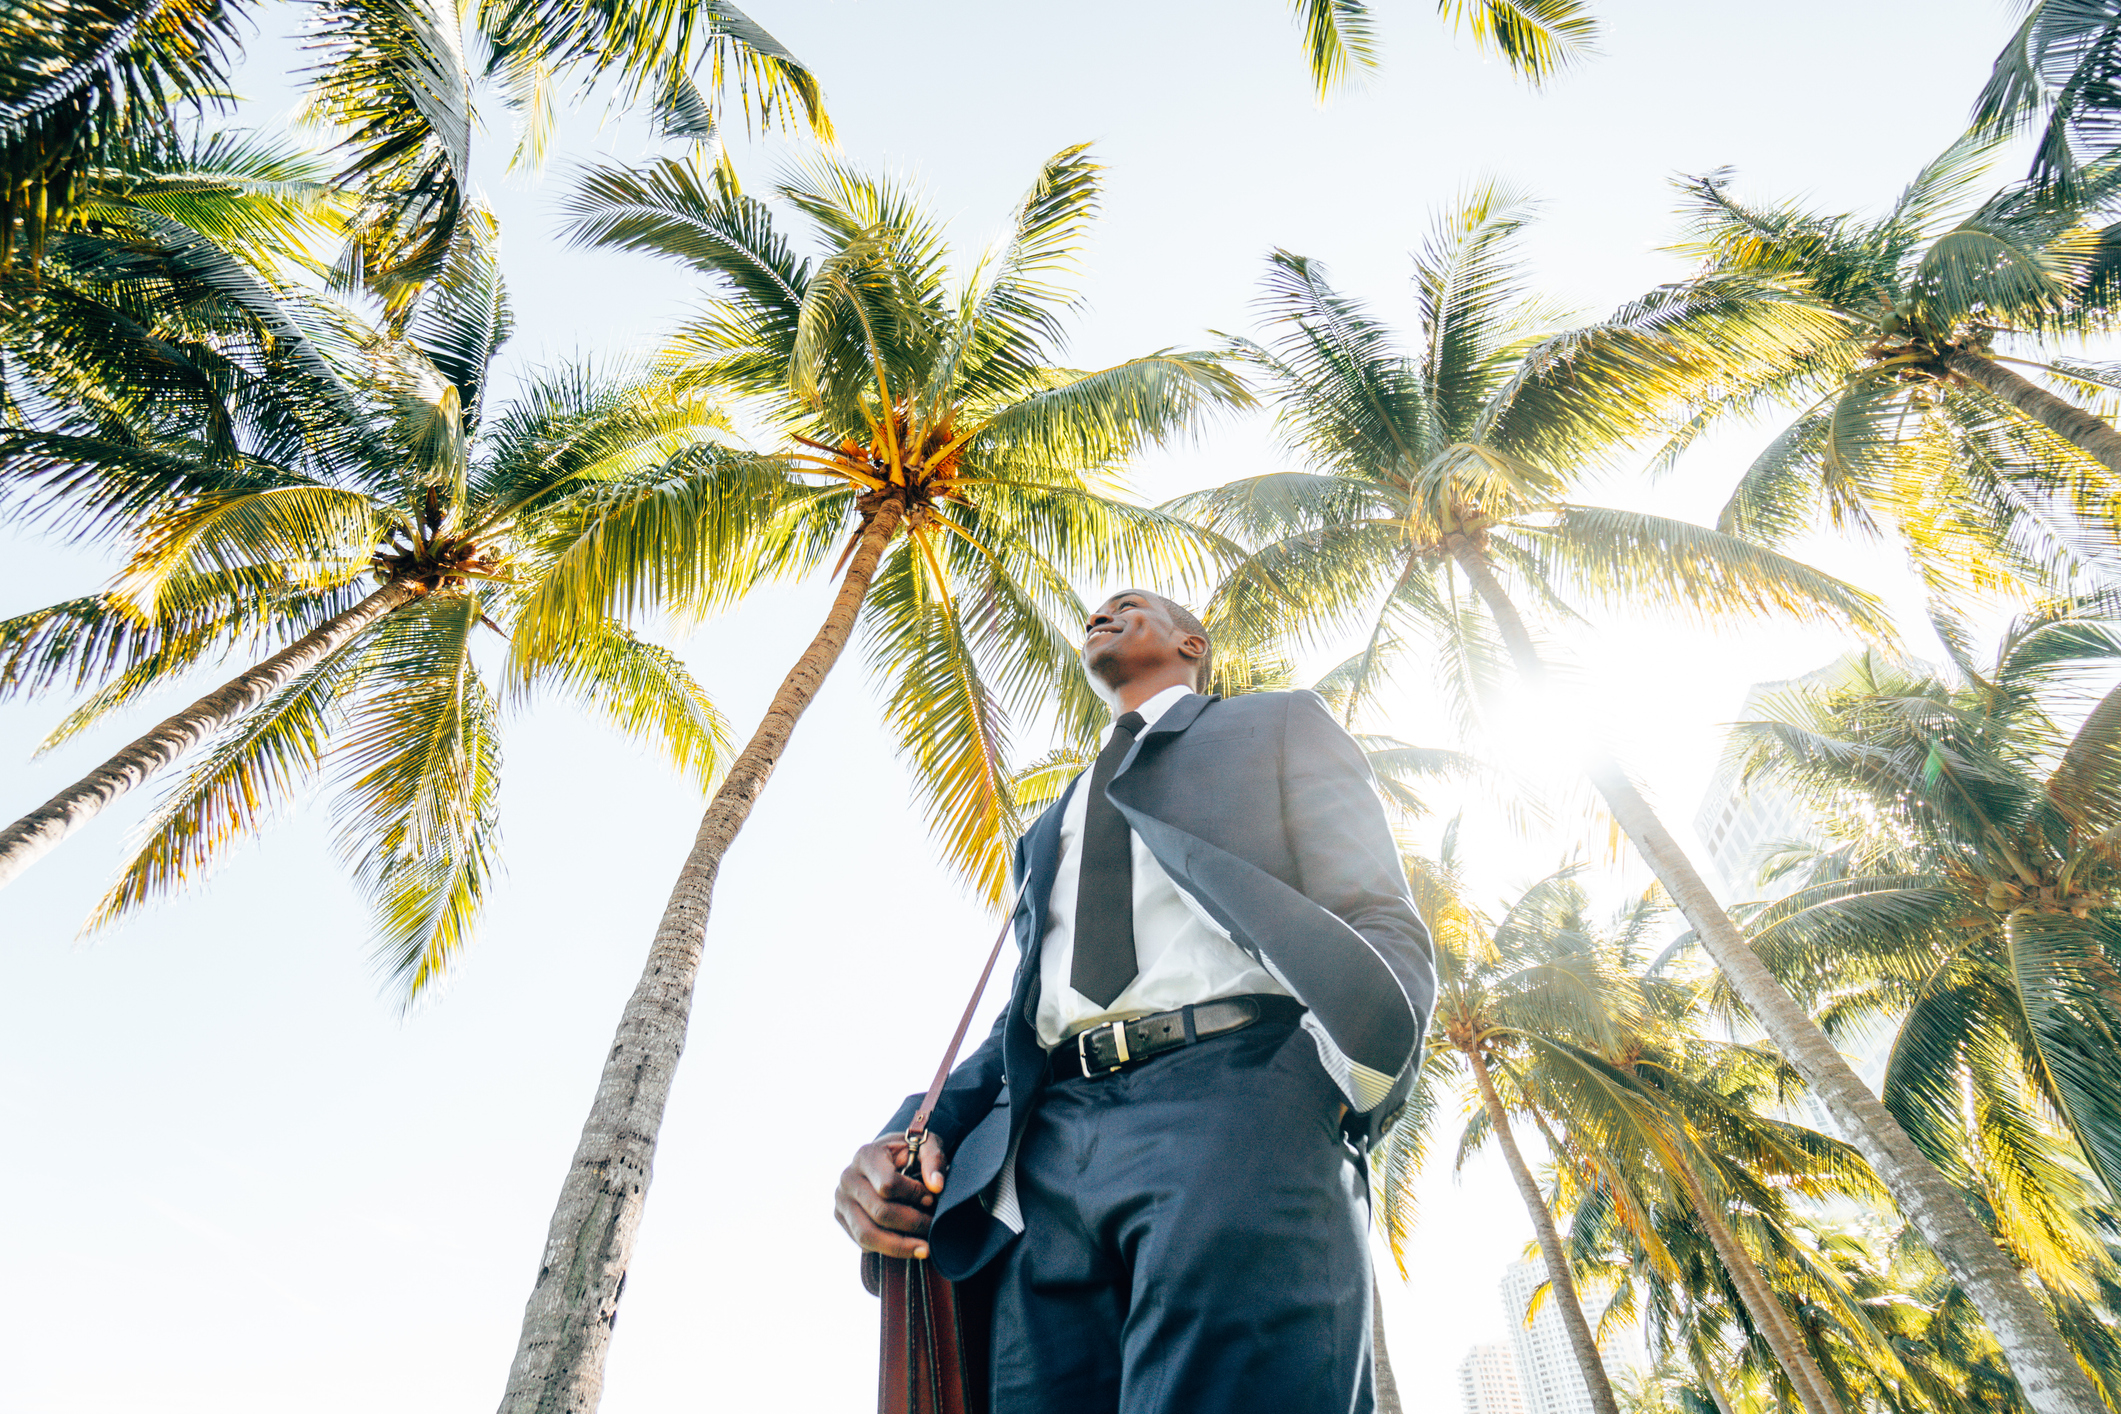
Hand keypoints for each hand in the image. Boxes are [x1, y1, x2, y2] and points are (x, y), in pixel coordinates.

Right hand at [834, 1134, 948, 1258]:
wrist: (885, 1157)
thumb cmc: (908, 1152)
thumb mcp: (925, 1145)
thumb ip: (934, 1159)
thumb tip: (936, 1186)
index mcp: (866, 1155)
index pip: (887, 1185)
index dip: (913, 1195)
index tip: (931, 1199)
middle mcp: (848, 1178)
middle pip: (880, 1212)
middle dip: (912, 1224)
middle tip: (933, 1227)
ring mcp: (841, 1199)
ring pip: (867, 1235)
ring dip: (900, 1246)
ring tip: (925, 1249)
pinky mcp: (841, 1217)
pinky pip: (862, 1243)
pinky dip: (887, 1249)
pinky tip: (908, 1246)